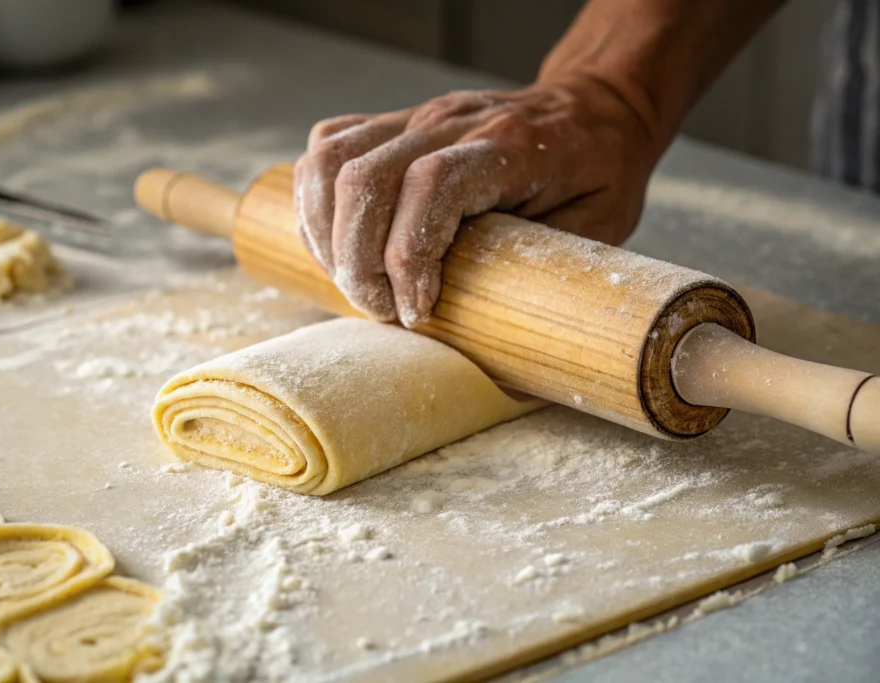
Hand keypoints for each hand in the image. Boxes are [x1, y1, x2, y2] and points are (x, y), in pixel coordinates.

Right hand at [293, 75, 660, 326]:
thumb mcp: (596, 228)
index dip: (408, 257)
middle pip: (365, 178)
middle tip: (380, 310)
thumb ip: (548, 277)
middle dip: (356, 261)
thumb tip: (509, 361)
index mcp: (510, 145)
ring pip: (330, 160)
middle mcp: (451, 120)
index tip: (417, 311)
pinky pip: (327, 148)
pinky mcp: (393, 122)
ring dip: (325, 234)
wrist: (591, 109)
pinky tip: (336, 245)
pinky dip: (316, 204)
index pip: (431, 186)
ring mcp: (416, 115)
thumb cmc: (597, 173)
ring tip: (353, 284)